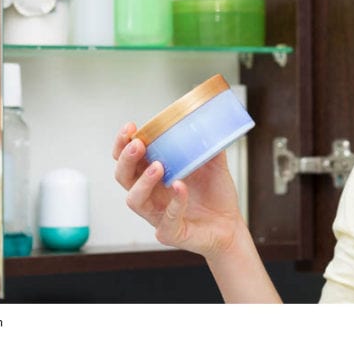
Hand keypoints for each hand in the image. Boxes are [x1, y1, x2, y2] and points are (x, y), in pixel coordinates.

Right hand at [112, 122, 245, 258]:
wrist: (231, 226)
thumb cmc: (215, 196)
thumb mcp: (214, 164)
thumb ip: (209, 144)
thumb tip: (211, 120)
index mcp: (154, 176)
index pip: (127, 159)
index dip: (123, 143)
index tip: (131, 127)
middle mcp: (150, 195)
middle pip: (123, 177)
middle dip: (126, 159)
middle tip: (138, 145)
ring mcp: (157, 215)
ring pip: (134, 200)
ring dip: (143, 181)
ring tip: (158, 166)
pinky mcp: (170, 233)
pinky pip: (166, 220)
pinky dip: (174, 203)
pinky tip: (181, 187)